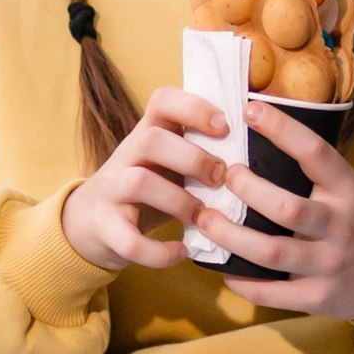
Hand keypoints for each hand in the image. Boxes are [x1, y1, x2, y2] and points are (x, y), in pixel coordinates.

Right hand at [61, 87, 234, 274]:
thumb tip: (260, 147)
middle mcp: (126, 155)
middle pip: (151, 139)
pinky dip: (158, 251)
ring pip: (138, 182)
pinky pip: (129, 239)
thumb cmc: (149, 186)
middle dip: (193, 158)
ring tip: (202, 216)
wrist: (93, 221)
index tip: (224, 126)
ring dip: (179, 201)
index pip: (162, 101)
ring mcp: (112, 190)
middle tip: (220, 178)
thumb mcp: (168, 160)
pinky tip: (181, 251)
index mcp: (147, 133)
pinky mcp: (106, 227)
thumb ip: (199, 149)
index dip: (193, 108)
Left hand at [224, 100, 353, 320]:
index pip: (316, 153)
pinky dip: (240, 280)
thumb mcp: (352, 190)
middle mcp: (341, 227)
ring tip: (204, 218)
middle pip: (286, 208)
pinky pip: (270, 293)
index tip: (250, 110)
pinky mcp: (319, 298)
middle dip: (246, 190)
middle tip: (223, 174)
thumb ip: (315, 175)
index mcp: (351, 191)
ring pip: (271, 252)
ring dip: (230, 235)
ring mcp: (330, 265)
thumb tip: (255, 143)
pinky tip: (223, 267)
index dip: (282, 129)